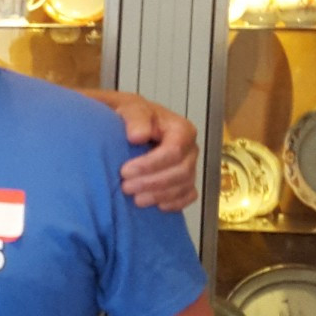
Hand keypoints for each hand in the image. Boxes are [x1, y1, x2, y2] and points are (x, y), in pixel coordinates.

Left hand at [113, 93, 200, 210]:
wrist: (132, 126)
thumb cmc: (133, 117)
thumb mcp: (131, 109)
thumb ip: (136, 118)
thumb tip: (137, 136)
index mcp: (181, 129)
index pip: (174, 151)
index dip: (150, 164)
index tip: (125, 171)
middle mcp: (190, 149)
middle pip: (181, 171)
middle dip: (153, 182)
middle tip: (126, 187)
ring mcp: (189, 166)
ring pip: (184, 186)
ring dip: (160, 195)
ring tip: (135, 199)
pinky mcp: (185, 181)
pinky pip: (188, 196)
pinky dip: (175, 203)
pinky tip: (158, 206)